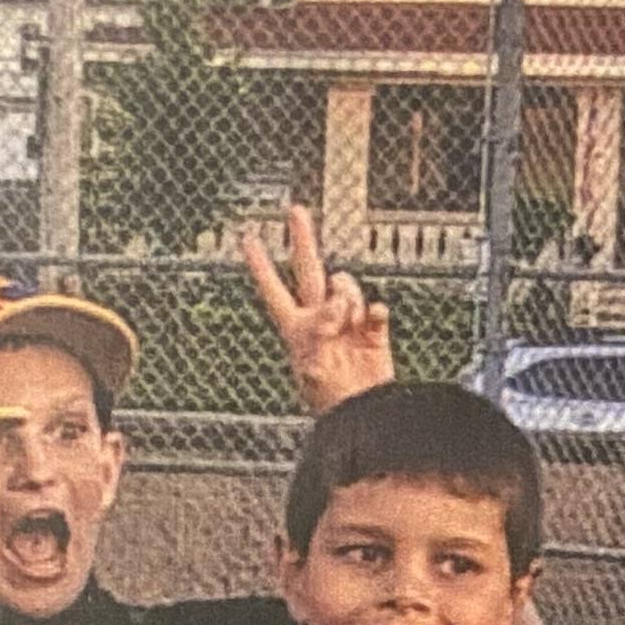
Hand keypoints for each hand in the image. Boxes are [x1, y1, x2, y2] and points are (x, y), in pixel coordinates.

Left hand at [239, 201, 392, 411]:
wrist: (362, 413)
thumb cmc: (331, 398)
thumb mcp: (313, 365)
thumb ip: (320, 329)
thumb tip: (337, 305)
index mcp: (296, 327)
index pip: (273, 289)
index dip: (260, 265)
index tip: (248, 239)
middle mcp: (320, 317)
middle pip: (309, 269)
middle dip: (302, 240)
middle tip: (296, 212)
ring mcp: (347, 319)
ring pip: (346, 285)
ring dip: (348, 298)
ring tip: (349, 323)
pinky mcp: (373, 328)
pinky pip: (375, 307)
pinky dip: (375, 313)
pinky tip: (371, 324)